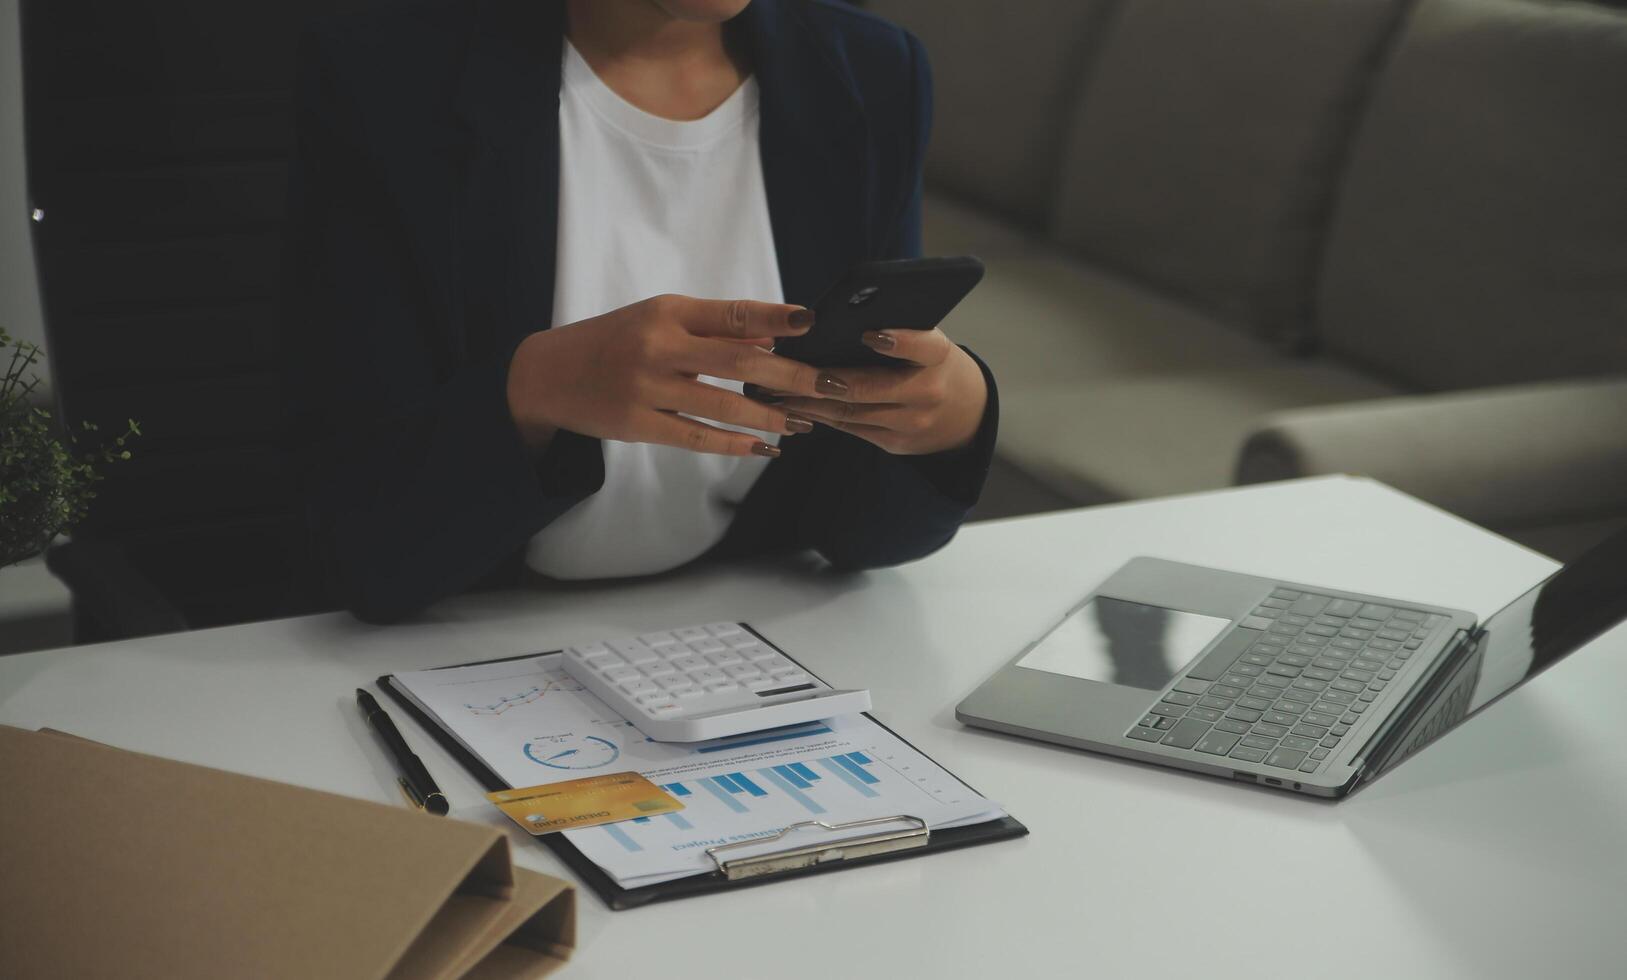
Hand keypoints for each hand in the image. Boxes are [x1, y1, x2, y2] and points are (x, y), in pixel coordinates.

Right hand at [506, 294, 843, 456]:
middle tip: (828, 384)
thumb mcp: (660, 319)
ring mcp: (647, 388)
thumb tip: (773, 339)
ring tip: (802, 423)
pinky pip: (697, 437)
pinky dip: (735, 444)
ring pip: (723, 406)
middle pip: (738, 363)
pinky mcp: (639, 424)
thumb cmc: (616, 340)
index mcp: (668, 312)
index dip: (774, 317)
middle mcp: (659, 347)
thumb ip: (714, 328)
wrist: (550, 374)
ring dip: (769, 417)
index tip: (811, 322)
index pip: (731, 313)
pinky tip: (764, 448)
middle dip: (789, 375)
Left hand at [773, 328, 987, 454]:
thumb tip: (835, 321)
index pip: (922, 347)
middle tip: (788, 369)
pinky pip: (850, 428)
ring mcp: (911, 424)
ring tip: (774, 389)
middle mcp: (928, 393)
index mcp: (939, 358)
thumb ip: (897, 333)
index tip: (868, 333)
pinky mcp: (894, 444)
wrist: (965, 415)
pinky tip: (793, 405)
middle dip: (824, 379)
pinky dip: (820, 415)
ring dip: (809, 401)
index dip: (897, 341)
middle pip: (869, 387)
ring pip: (851, 412)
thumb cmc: (933, 364)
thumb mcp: (928, 344)